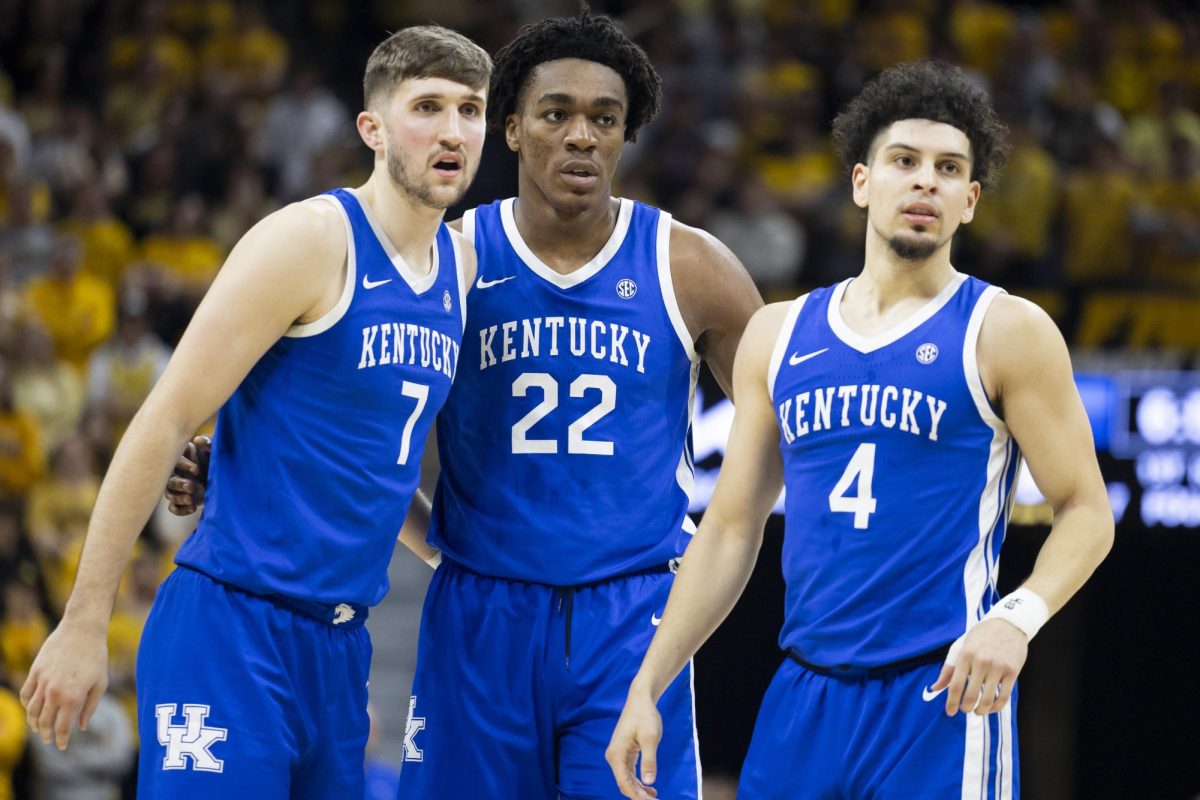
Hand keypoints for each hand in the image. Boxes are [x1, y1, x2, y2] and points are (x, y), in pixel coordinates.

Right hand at [20, 620, 109, 749]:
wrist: (82, 630)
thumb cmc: (96, 656)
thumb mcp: (100, 683)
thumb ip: (89, 707)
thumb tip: (81, 726)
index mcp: (73, 698)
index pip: (62, 727)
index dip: (62, 740)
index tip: (62, 746)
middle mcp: (54, 693)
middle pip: (44, 722)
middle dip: (45, 734)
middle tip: (48, 740)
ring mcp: (42, 682)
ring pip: (31, 710)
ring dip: (33, 722)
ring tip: (38, 727)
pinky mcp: (35, 671)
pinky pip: (25, 694)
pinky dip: (26, 704)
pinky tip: (31, 708)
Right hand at [165, 435, 210, 514]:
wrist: (226, 476)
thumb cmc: (217, 459)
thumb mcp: (214, 451)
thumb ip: (208, 444)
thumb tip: (199, 440)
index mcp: (183, 458)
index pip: (174, 460)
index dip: (183, 465)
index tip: (196, 470)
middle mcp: (177, 473)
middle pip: (169, 479)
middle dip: (179, 484)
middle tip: (191, 486)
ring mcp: (179, 487)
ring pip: (169, 494)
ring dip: (178, 497)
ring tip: (191, 499)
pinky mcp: (183, 500)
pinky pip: (173, 507)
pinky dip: (180, 509)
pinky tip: (193, 508)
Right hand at [605, 690, 662, 798]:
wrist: (641, 700)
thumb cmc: (645, 716)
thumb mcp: (650, 738)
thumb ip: (649, 761)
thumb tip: (649, 782)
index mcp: (617, 754)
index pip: (624, 783)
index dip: (637, 796)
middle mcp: (614, 757)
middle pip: (624, 784)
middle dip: (639, 796)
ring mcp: (618, 755)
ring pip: (626, 780)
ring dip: (639, 791)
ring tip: (654, 797)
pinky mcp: (623, 753)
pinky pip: (628, 773)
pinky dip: (638, 782)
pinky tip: (649, 788)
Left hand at [929, 618, 1027, 715]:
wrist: (1008, 623)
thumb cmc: (981, 635)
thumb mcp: (961, 646)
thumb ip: (948, 668)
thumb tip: (935, 688)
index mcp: (965, 655)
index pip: (955, 685)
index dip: (951, 702)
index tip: (950, 712)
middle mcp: (981, 662)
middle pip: (971, 695)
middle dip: (966, 707)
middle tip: (964, 710)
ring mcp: (998, 667)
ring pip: (988, 699)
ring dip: (981, 710)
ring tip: (977, 711)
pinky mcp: (1012, 672)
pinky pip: (1004, 697)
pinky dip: (996, 707)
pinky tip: (991, 708)